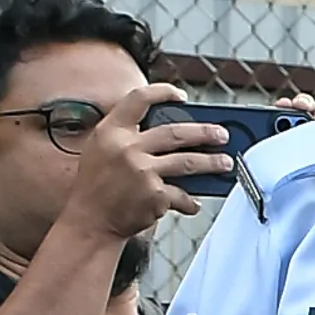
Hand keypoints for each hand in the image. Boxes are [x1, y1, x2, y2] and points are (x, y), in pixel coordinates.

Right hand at [52, 81, 208, 249]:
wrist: (89, 221)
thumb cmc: (96, 185)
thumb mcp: (100, 149)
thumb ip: (126, 134)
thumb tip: (167, 127)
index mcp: (111, 131)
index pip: (139, 99)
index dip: (163, 92)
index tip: (181, 96)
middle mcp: (127, 148)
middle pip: (176, 132)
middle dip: (205, 132)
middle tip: (221, 134)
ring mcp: (142, 172)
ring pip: (188, 162)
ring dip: (212, 162)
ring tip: (225, 162)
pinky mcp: (154, 195)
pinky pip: (182, 195)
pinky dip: (190, 201)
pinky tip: (194, 203)